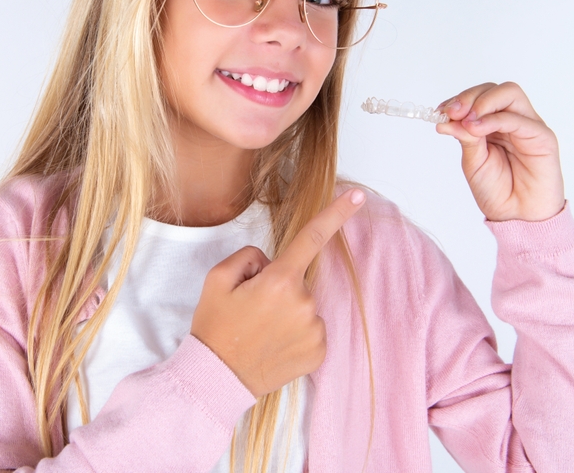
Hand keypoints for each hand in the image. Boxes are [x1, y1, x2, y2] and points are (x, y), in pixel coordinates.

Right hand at [190, 188, 365, 396]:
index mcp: (279, 280)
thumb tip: (270, 263)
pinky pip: (311, 330)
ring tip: (260, 331)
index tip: (358, 196)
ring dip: (288, 313)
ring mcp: (314, 330)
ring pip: (305, 306)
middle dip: (278, 287)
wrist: (216, 378)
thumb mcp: (217, 278)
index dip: (337, 214)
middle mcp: (304, 303)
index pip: (312, 238)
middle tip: (251, 310)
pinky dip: (296, 335)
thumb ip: (248, 256)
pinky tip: (274, 345)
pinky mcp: (319, 352)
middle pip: (297, 280)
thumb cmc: (215, 327)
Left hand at [436, 82, 564, 222]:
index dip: (459, 99)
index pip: (480, 97)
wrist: (518, 217)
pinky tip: (476, 128)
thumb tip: (445, 119)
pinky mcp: (543, 137)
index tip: (440, 111)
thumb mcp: (473, 161)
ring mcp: (529, 126)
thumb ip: (464, 137)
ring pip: (510, 94)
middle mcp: (513, 120)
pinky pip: (519, 119)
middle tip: (451, 112)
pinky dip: (494, 119)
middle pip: (495, 89)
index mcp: (496, 124)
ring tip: (465, 119)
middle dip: (469, 97)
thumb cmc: (499, 190)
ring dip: (483, 102)